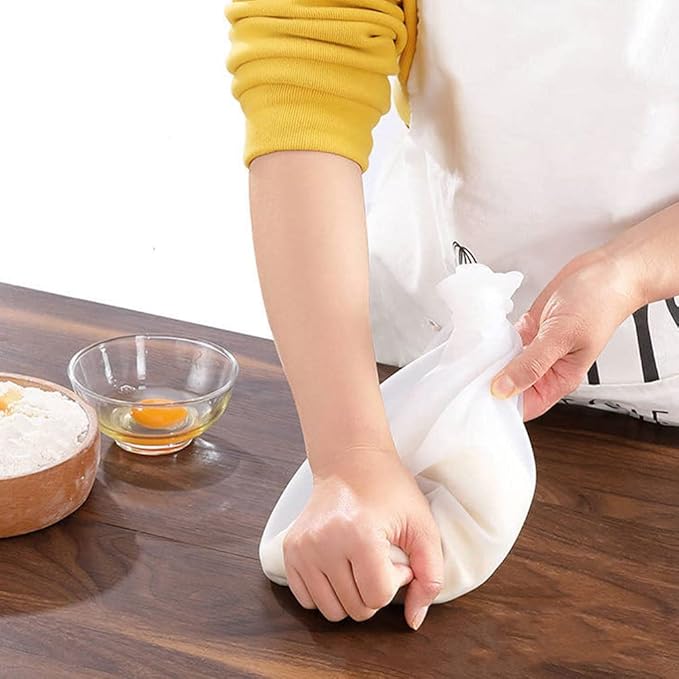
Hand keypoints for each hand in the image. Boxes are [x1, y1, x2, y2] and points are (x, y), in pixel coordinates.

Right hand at [283, 446, 442, 629]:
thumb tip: (414, 622)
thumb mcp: (422, 527)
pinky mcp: (289, 551)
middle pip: (356, 609)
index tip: (398, 556)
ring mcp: (302, 548)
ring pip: (331, 612)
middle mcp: (324, 542)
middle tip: (380, 557)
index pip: (378, 596)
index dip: (396, 580)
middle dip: (375, 589)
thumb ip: (430, 577)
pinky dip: (327, 592)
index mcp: (358, 535)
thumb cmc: (389, 490)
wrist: (350, 461)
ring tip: (360, 563)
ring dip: (351, 595)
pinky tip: (340, 566)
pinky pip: (308, 600)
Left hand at [491, 249, 643, 419]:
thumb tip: (503, 389)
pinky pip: (504, 342)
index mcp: (560, 379)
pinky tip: (485, 338)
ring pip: (504, 364)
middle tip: (470, 376)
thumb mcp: (561, 338)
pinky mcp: (528, 330)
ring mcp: (535, 348)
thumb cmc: (598, 304)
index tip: (480, 400)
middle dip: (490, 382)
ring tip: (474, 357)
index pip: (526, 406)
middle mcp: (546, 367)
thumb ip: (531, 365)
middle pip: (511, 386)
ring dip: (490, 361)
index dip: (503, 406)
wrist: (604, 271)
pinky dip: (494, 340)